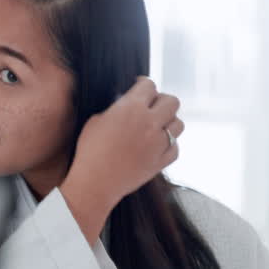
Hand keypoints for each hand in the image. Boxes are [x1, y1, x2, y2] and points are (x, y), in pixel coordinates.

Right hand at [61, 77, 182, 242]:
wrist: (94, 184)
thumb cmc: (89, 151)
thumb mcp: (96, 121)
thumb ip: (115, 108)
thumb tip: (125, 104)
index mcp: (130, 108)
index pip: (149, 85)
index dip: (143, 85)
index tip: (140, 89)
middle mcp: (149, 122)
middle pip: (172, 101)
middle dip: (162, 101)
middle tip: (152, 108)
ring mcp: (158, 143)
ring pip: (178, 124)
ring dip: (169, 123)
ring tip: (156, 128)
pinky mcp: (162, 162)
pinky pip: (175, 147)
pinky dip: (168, 145)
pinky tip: (156, 146)